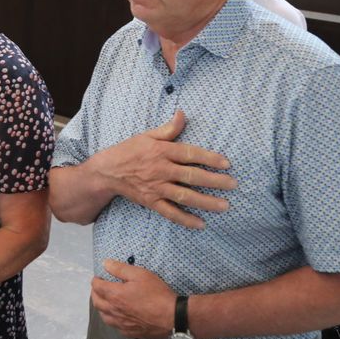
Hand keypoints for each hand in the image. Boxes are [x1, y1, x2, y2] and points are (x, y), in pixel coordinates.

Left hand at [91, 259, 174, 338]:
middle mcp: (114, 311)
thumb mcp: (140, 274)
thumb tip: (105, 264)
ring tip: (106, 301)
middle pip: (96, 302)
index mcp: (114, 295)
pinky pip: (114, 326)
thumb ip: (120, 269)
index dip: (96, 280)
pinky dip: (112, 319)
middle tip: (100, 288)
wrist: (172, 317)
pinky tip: (117, 316)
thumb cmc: (157, 293)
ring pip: (103, 316)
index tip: (99, 277)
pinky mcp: (129, 332)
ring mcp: (121, 324)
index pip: (97, 287)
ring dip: (102, 307)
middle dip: (95, 293)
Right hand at [95, 109, 235, 228]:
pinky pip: (170, 213)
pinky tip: (201, 224)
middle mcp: (161, 170)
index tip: (226, 163)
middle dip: (215, 181)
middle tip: (233, 185)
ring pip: (185, 196)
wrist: (106, 172)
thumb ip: (168, 128)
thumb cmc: (128, 151)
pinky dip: (185, 219)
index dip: (209, 158)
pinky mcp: (151, 201)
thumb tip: (183, 114)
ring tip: (225, 206)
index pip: (190, 154)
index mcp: (162, 151)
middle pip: (192, 176)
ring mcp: (156, 188)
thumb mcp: (147, 135)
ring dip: (206, 202)